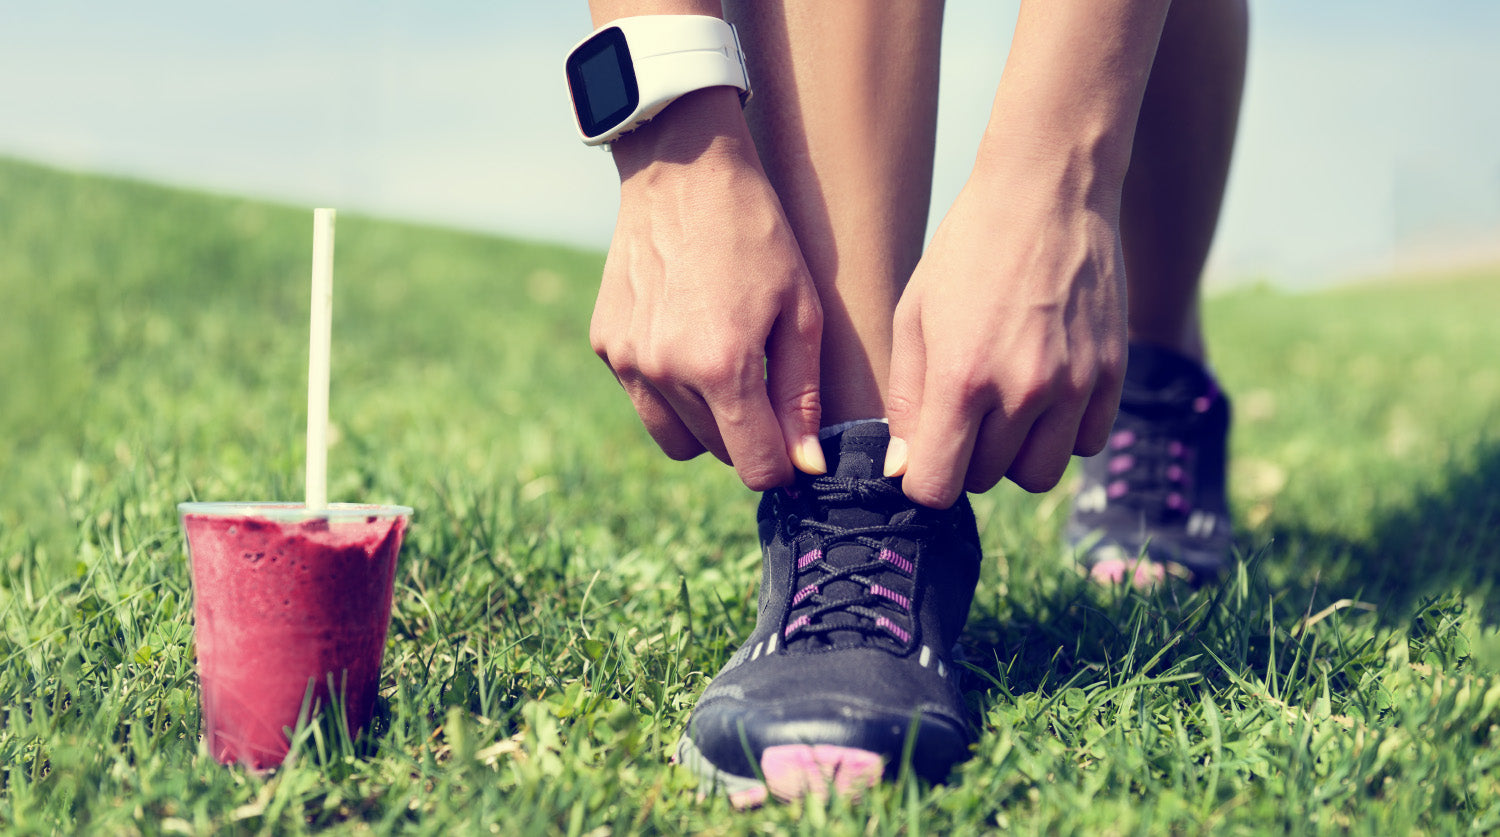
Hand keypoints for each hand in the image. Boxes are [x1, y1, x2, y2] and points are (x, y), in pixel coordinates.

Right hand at [589, 89, 825, 489]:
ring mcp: (628, 361)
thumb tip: (804, 466)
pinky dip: (670, 388)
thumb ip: (800, 397)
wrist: (682, 171)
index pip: (754, 467)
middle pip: (719, 452)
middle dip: (748, 434)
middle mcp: (667, 372)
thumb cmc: (757, 235)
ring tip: (724, 362)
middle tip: (763, 381)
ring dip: (707, 420)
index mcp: (723, 366)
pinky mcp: (605, 345)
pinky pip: (645, 399)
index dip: (782, 464)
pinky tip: (686, 335)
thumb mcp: (801, 311)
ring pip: (678, 437)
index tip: (793, 441)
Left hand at [884, 160, 1127, 507]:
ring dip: (1016, 454)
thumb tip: (904, 469)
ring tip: (1004, 406)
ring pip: (1040, 474)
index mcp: (962, 377)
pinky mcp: (1112, 373)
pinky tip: (1046, 393)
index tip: (923, 453)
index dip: (922, 478)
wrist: (1048, 190)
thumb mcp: (915, 317)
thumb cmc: (967, 250)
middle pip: (985, 480)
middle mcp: (1022, 390)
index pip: (936, 486)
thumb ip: (907, 399)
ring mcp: (1075, 384)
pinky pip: (1086, 444)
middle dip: (966, 457)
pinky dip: (1063, 434)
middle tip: (963, 409)